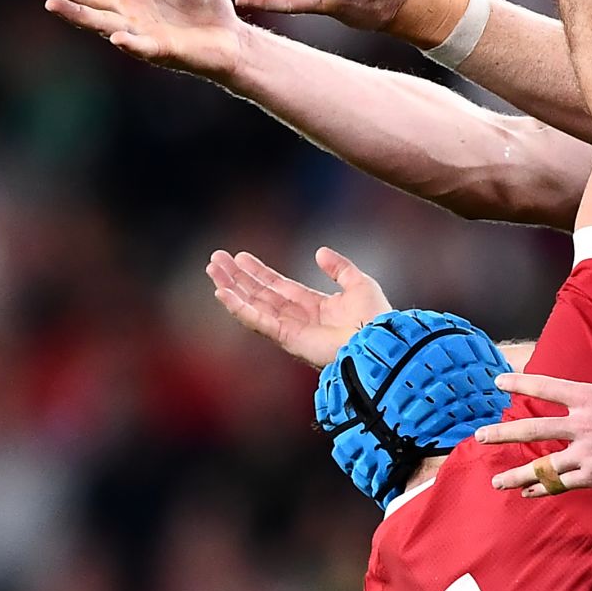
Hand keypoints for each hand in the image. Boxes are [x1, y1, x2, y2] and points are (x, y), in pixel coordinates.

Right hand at [24, 0, 245, 82]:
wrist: (232, 40)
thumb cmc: (207, 8)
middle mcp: (129, 13)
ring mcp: (141, 33)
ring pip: (102, 24)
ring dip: (77, 16)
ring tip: (52, 6)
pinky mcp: (160, 51)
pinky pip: (141, 47)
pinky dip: (128, 43)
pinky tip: (116, 38)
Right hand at [207, 246, 392, 368]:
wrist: (378, 339)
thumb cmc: (375, 317)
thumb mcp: (358, 283)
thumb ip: (339, 268)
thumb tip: (320, 251)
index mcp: (314, 305)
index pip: (278, 285)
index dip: (258, 271)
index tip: (240, 257)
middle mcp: (298, 317)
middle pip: (259, 294)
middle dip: (237, 278)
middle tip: (215, 261)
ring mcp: (289, 328)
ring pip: (252, 305)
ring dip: (231, 288)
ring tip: (213, 271)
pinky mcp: (286, 337)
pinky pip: (257, 320)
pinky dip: (239, 308)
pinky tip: (223, 294)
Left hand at [475, 311, 591, 495]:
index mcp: (590, 397)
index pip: (546, 387)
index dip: (520, 382)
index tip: (498, 382)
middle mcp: (582, 425)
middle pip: (534, 430)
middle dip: (503, 434)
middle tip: (480, 437)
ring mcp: (587, 453)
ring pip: (544, 465)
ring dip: (517, 473)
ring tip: (496, 480)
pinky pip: (563, 484)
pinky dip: (544, 488)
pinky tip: (529, 493)